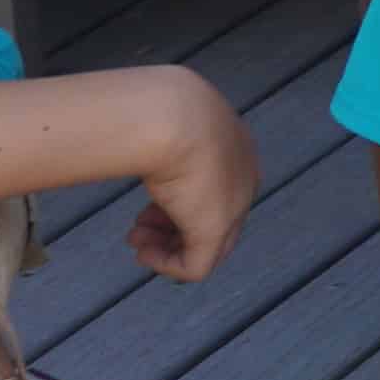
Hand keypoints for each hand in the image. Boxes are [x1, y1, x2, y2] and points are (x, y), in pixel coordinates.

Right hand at [123, 66, 262, 281]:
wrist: (171, 116)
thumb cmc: (161, 112)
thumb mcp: (170, 124)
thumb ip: (167, 137)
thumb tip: (136, 131)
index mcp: (237, 152)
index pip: (216, 191)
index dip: (179, 205)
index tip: (146, 211)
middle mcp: (243, 179)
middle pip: (212, 219)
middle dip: (172, 229)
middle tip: (137, 231)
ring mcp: (234, 206)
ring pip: (207, 244)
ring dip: (167, 247)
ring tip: (136, 239)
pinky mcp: (215, 229)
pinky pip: (197, 266)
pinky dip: (168, 265)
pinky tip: (145, 253)